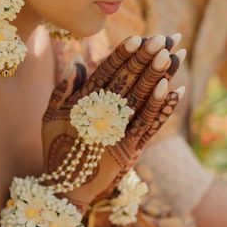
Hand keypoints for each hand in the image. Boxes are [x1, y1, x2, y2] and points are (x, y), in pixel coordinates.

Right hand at [42, 34, 184, 211]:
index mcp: (82, 103)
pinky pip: (150, 125)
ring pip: (142, 99)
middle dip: (147, 58)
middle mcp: (101, 115)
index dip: (124, 54)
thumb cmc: (57, 147)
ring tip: (174, 55)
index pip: (106, 72)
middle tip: (163, 38)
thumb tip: (80, 62)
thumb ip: (64, 88)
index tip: (138, 38)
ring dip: (160, 76)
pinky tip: (175, 89)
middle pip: (128, 80)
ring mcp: (118, 133)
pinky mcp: (130, 150)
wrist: (67, 188)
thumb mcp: (51, 115)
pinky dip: (163, 107)